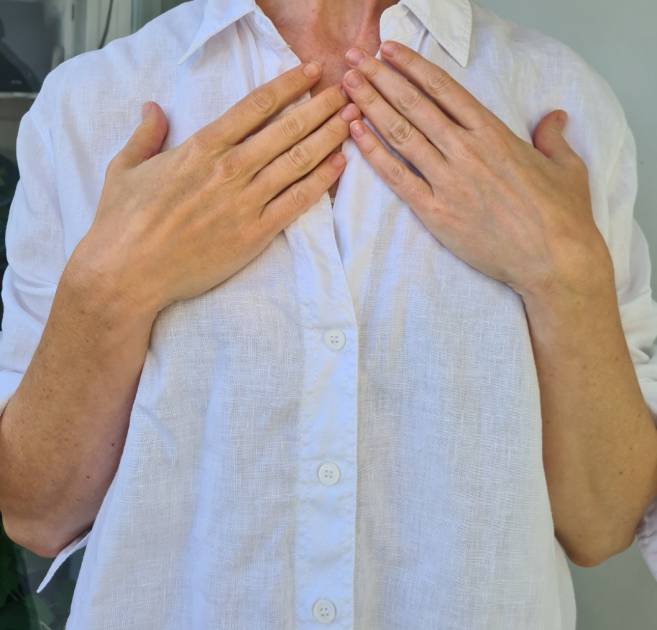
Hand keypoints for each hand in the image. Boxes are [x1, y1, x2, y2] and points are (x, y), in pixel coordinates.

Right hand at [69, 62, 359, 315]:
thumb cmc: (122, 222)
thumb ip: (145, 135)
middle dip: (320, 106)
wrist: (128, 274)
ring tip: (352, 120)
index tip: (312, 72)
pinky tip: (340, 164)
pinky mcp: (255, 234)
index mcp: (200, 147)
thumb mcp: (125, 169)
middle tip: (346, 91)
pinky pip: (297, 202)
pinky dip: (321, 181)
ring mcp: (245, 202)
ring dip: (328, 137)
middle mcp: (229, 169)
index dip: (288, 85)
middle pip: (286, 128)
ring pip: (297, 161)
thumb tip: (152, 106)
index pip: (255, 106)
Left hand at [341, 41, 612, 300]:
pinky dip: (374, 153)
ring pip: (401, 134)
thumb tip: (555, 117)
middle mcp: (465, 150)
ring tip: (348, 85)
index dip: (413, 66)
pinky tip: (356, 133)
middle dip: (381, 78)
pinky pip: (397, 177)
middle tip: (355, 58)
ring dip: (371, 106)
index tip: (389, 50)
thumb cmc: (563, 215)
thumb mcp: (566, 166)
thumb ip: (552, 137)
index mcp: (494, 133)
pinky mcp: (435, 212)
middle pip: (414, 105)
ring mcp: (447, 181)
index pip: (444, 90)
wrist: (554, 260)